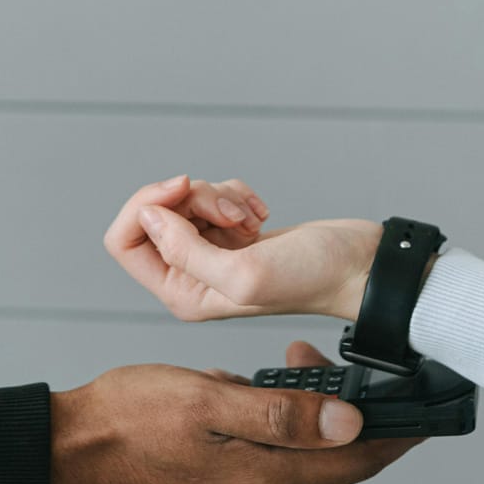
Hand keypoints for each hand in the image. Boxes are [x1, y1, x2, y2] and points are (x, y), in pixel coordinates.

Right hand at [49, 341, 424, 483]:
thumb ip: (283, 413)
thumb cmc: (130, 418)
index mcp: (265, 482)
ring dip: (307, 417)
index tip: (424, 411)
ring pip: (301, 460)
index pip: (356, 460)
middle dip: (348, 415)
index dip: (396, 434)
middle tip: (330, 363)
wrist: (70, 448)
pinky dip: (277, 429)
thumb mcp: (211, 400)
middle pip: (333, 462)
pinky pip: (270, 463)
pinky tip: (253, 395)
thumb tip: (348, 423)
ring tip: (288, 367)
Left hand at [104, 176, 382, 321]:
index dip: (147, 205)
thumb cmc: (312, 280)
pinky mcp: (233, 233)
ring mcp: (212, 253)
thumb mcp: (243, 273)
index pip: (125, 242)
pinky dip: (236, 195)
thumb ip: (187, 250)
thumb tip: (148, 215)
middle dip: (191, 199)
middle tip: (230, 212)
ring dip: (219, 196)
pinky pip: (212, 196)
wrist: (358, 267)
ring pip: (186, 201)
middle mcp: (190, 277)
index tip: (184, 189)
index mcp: (182, 295)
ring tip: (251, 218)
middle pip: (155, 214)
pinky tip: (261, 215)